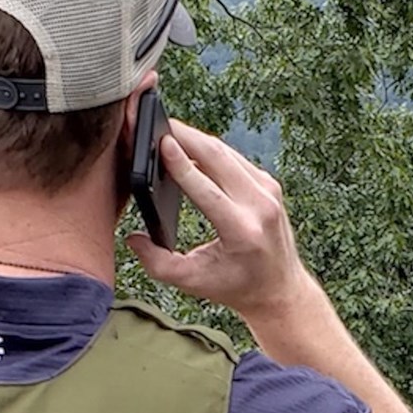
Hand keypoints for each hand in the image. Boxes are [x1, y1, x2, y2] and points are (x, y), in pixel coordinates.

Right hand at [126, 120, 315, 321]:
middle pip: (217, 157)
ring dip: (195, 139)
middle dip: (185, 136)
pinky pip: (235, 158)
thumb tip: (132, 237)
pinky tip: (190, 145)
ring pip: (225, 152)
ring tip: (167, 131)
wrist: (280, 289)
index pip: (206, 188)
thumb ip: (156, 263)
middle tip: (156, 124)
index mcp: (241, 230)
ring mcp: (268, 191)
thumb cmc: (236, 287)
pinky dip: (210, 150)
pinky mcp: (269, 185)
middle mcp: (259, 205)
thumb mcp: (192, 281)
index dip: (181, 163)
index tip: (161, 142)